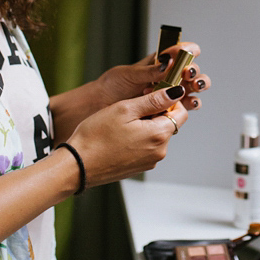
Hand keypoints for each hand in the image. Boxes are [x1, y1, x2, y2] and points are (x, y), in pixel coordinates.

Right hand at [67, 86, 189, 185]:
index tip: (151, 94)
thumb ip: (154, 100)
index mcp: (159, 135)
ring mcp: (149, 162)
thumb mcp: (125, 109)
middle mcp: (159, 151)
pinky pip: (146, 147)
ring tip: (122, 122)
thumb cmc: (96, 136)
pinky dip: (138, 138)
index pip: (181, 113)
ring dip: (146, 125)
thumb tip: (176, 92)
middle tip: (132, 107)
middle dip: (156, 112)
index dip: (169, 100)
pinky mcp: (139, 167)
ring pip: (157, 135)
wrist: (77, 166)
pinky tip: (119, 135)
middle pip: (169, 124)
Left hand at [94, 42, 210, 111]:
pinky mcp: (168, 109)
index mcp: (160, 62)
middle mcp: (169, 76)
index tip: (188, 53)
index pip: (182, 51)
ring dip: (196, 88)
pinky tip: (184, 104)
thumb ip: (150, 71)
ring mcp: (170, 93)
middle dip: (194, 72)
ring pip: (192, 88)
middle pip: (192, 71)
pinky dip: (188, 105)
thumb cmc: (113, 85)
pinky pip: (184, 107)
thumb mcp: (129, 74)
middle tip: (187, 75)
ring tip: (190, 89)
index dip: (189, 51)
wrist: (100, 105)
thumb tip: (168, 62)